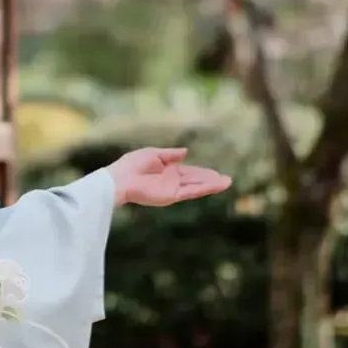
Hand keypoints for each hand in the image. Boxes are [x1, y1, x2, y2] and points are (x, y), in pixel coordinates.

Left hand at [107, 147, 231, 207]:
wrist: (121, 178)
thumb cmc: (132, 164)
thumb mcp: (153, 154)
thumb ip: (170, 154)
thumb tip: (186, 151)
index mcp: (167, 171)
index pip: (189, 172)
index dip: (202, 172)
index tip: (215, 173)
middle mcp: (171, 181)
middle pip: (195, 180)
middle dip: (210, 180)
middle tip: (226, 179)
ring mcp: (172, 189)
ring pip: (196, 187)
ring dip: (211, 185)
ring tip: (226, 183)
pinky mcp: (170, 196)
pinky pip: (190, 191)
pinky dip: (203, 188)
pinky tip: (214, 185)